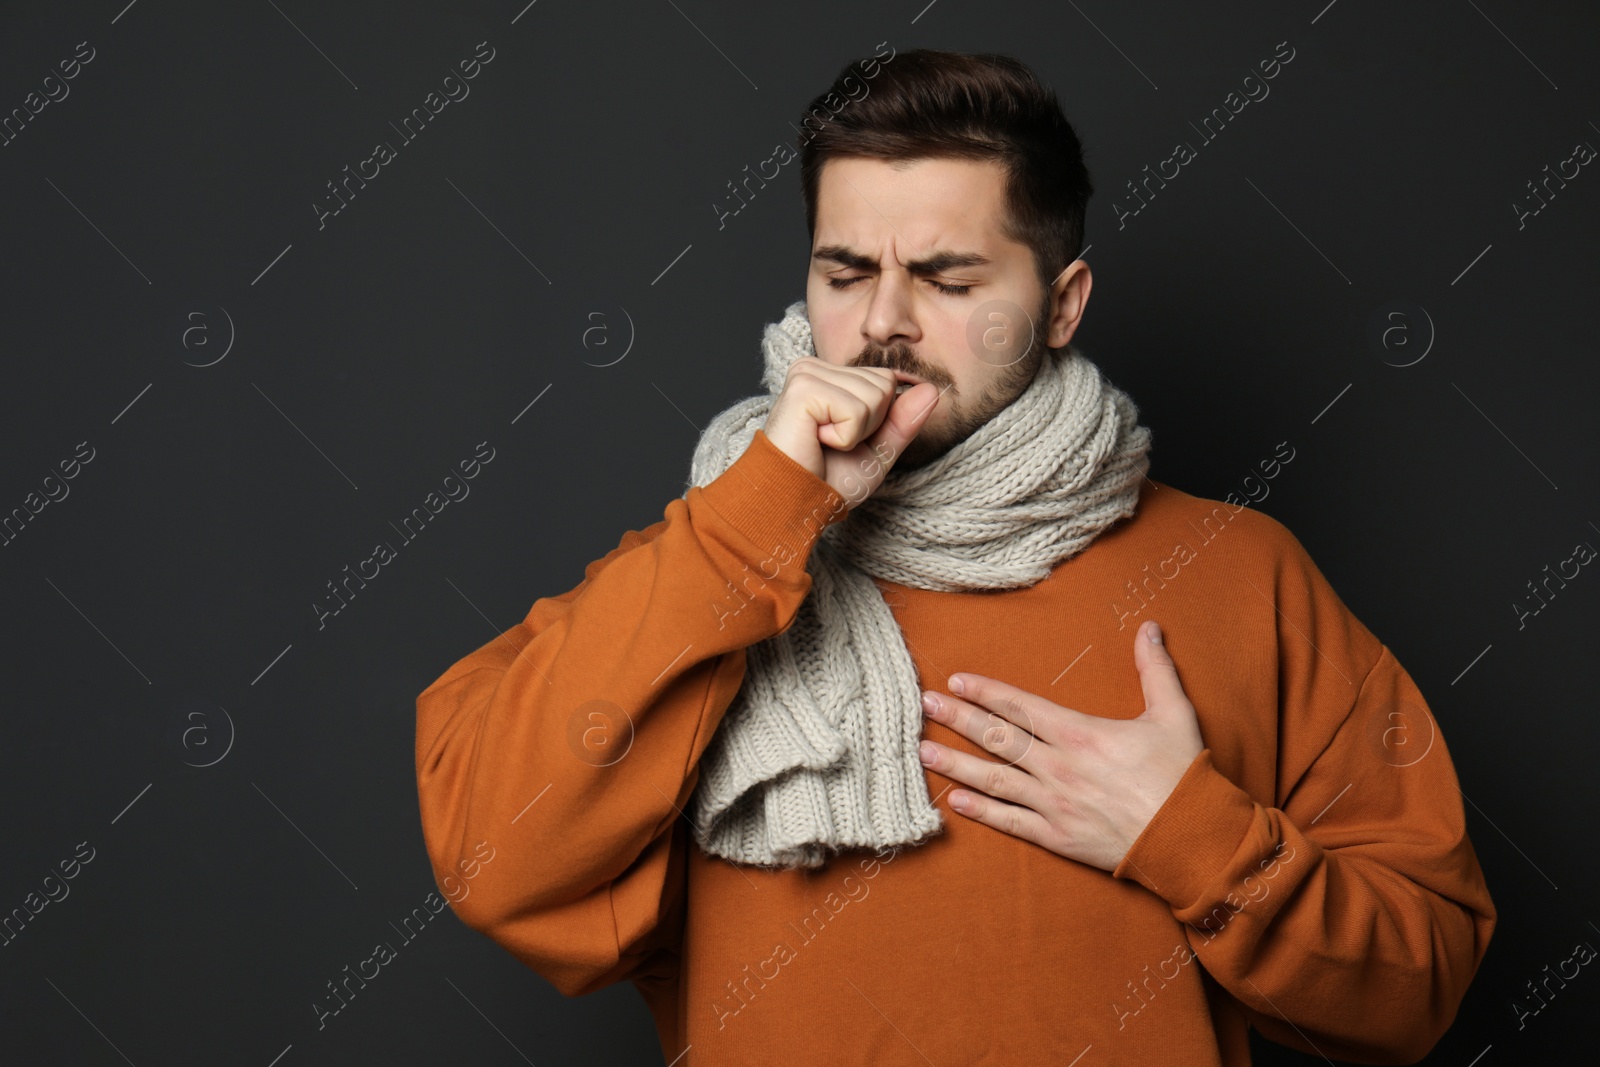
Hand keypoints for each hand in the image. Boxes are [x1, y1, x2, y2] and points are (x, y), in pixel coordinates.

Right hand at [763, 357, 940, 500]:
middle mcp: (815, 368)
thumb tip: (934, 390)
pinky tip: (816, 441)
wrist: (791, 504)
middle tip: (832, 444)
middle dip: (869, 425)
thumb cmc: (824, 480)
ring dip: (856, 433)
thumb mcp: (877, 451)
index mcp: (828, 376)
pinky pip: (857, 410)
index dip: (877, 420)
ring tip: (822, 443)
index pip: (886, 380)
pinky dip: (845, 437)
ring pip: (875, 395)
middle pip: (884, 384)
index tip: (844, 440)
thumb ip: (903, 421)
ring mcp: (807, 374)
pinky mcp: (803, 388)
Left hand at [916, 619, 1204, 871]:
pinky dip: (982, 811)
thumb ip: (1156, 669)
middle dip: (958, 720)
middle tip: (924, 706)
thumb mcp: (1174, 714)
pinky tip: (955, 800)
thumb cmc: (1183, 776)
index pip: (1021, 706)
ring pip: (994, 780)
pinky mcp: (1058, 838)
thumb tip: (1150, 627)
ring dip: (956, 764)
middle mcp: (1059, 767)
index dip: (986, 692)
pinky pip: (1012, 822)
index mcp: (1081, 734)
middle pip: (997, 738)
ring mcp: (1055, 804)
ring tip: (923, 752)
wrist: (1193, 839)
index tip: (955, 681)